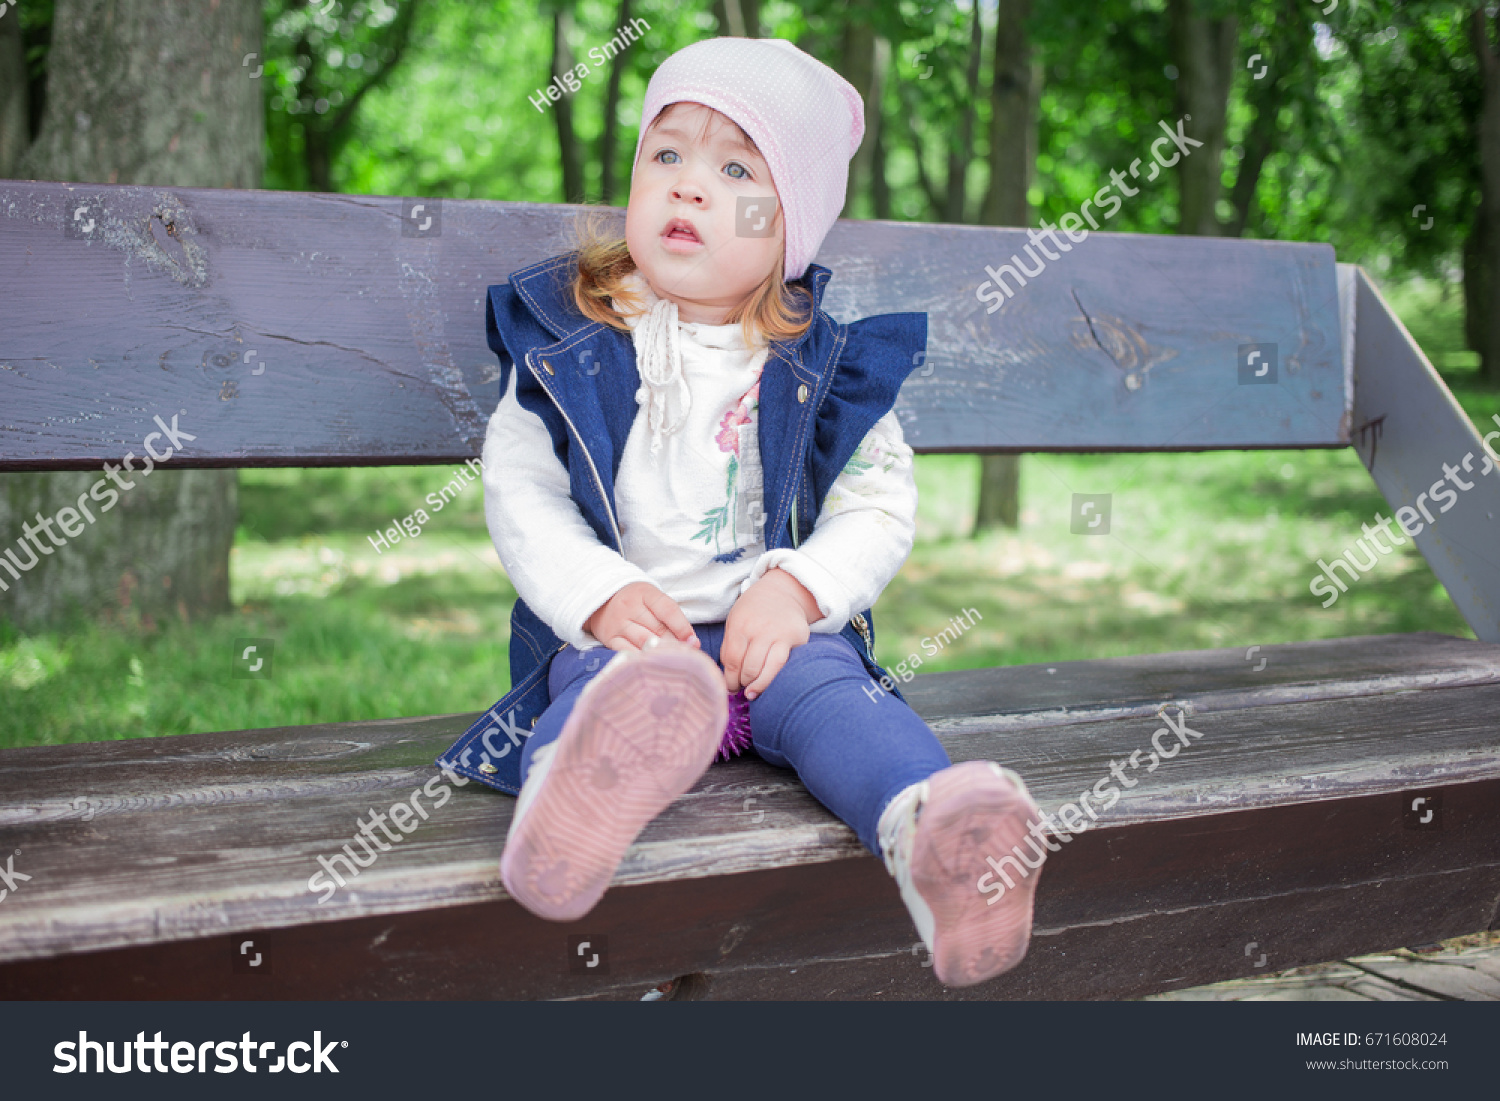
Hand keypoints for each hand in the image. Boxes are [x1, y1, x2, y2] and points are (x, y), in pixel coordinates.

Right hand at [585, 581, 700, 652]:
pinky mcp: (610, 638)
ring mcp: (618, 623)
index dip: (683, 627)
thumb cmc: (636, 601)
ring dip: (662, 654)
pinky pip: (629, 652)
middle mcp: (629, 607)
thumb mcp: (652, 599)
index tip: (694, 642)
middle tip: (688, 657)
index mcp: (644, 593)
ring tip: (674, 662)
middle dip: (676, 644)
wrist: (600, 600)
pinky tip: (653, 665)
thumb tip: (691, 642)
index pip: (668, 610)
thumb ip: (671, 617)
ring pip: (645, 642)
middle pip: (658, 629)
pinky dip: (643, 660)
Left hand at [722, 568, 819, 698]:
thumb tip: (728, 678)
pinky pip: (784, 664)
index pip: (732, 661)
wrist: (781, 592)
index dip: (729, 680)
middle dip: (742, 683)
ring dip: (758, 685)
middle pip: (749, 668)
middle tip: (741, 688)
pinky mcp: (797, 638)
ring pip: (768, 669)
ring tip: (752, 691)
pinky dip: (774, 677)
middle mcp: (760, 629)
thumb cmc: (753, 611)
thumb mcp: (735, 622)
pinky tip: (769, 685)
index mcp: (740, 625)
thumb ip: (730, 647)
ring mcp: (780, 633)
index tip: (730, 687)